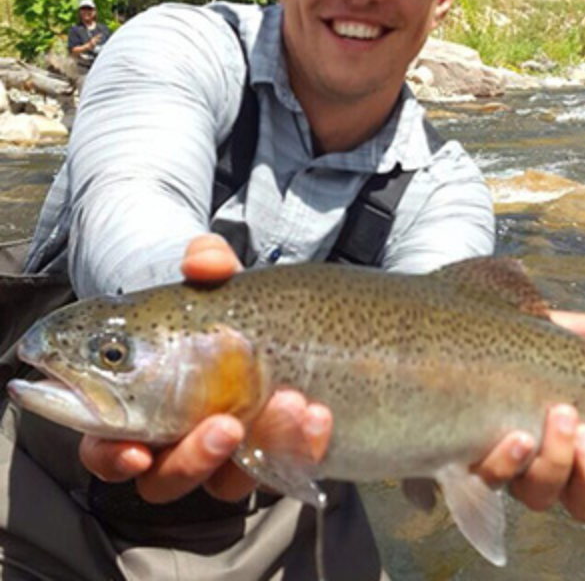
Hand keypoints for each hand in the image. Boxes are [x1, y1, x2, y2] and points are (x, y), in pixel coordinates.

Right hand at [78, 234, 333, 502]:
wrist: (271, 323)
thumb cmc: (218, 310)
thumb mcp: (213, 284)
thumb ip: (206, 265)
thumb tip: (204, 260)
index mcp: (138, 408)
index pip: (107, 449)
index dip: (114, 457)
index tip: (135, 450)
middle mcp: (176, 443)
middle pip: (167, 479)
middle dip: (195, 459)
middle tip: (228, 424)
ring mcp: (226, 456)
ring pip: (230, 481)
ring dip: (261, 447)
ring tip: (290, 404)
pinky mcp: (271, 456)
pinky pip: (285, 467)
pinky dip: (302, 446)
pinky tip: (320, 416)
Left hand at [471, 310, 584, 522]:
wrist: (492, 334)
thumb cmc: (544, 341)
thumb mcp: (584, 331)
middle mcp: (561, 466)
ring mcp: (521, 468)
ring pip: (542, 497)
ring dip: (554, 464)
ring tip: (557, 418)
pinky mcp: (485, 459)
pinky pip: (494, 479)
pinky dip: (508, 463)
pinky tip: (516, 436)